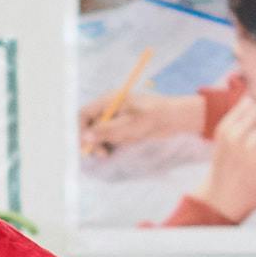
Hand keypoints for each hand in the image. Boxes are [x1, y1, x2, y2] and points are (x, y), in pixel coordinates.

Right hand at [82, 91, 201, 154]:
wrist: (176, 118)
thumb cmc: (154, 116)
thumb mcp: (130, 125)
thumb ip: (107, 131)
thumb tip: (85, 137)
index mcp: (108, 101)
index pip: (84, 114)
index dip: (80, 130)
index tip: (83, 147)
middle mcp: (109, 109)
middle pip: (90, 126)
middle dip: (94, 141)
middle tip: (103, 155)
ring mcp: (116, 119)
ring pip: (100, 135)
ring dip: (106, 144)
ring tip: (119, 147)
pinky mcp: (123, 128)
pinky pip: (111, 139)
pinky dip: (115, 145)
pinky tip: (127, 143)